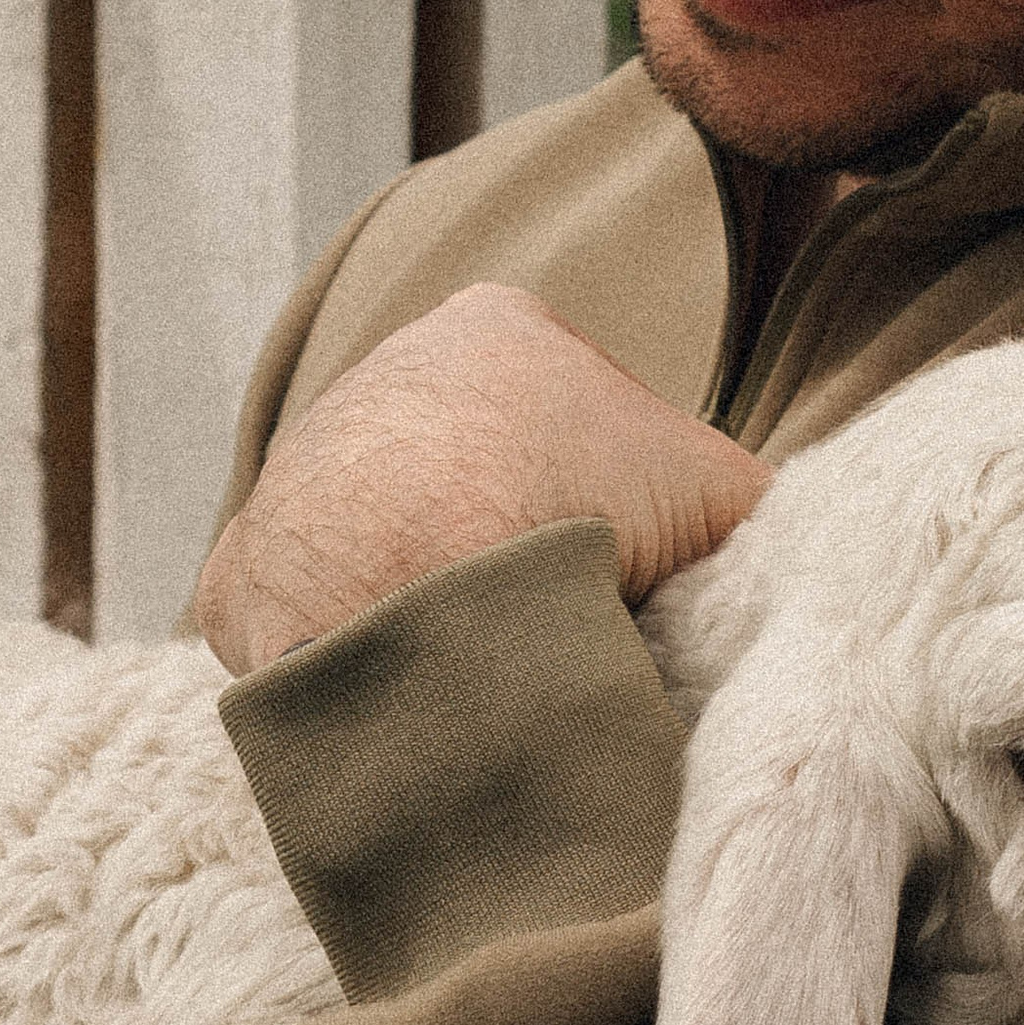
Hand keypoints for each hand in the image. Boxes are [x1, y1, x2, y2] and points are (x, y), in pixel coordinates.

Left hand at [196, 282, 770, 674]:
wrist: (421, 583)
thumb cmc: (571, 511)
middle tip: (563, 627)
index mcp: (497, 328)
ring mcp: (306, 468)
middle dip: (520, 551)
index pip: (580, 424)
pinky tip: (405, 696)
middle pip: (484, 486)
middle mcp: (387, 374)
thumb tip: (777, 572)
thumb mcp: (722, 496)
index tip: (635, 579)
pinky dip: (356, 662)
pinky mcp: (247, 567)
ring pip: (398, 553)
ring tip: (486, 671)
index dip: (623, 509)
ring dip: (435, 607)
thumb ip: (756, 516)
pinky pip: (311, 622)